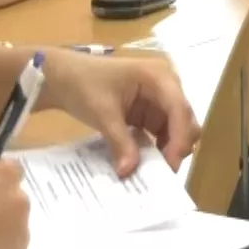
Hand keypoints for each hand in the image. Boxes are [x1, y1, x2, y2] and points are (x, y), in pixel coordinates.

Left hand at [39, 51, 201, 176]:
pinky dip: (157, 149)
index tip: (171, 164)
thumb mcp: (102, 113)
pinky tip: (146, 163)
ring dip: (169, 150)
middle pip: (185, 120)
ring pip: (177, 130)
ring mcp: (159, 100)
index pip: (179, 109)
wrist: (63, 77)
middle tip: (163, 172)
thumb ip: (120, 142)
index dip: (179, 137)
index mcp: (159, 76)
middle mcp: (166, 86)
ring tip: (153, 171)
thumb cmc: (83, 84)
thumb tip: (128, 172)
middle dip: (179, 146)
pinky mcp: (149, 113)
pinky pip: (162, 134)